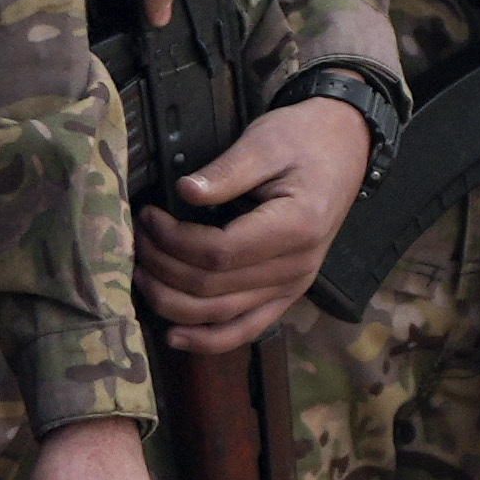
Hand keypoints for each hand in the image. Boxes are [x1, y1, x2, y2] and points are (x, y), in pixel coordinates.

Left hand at [138, 97, 363, 347]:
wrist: (343, 148)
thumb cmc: (302, 140)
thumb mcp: (264, 143)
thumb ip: (226, 172)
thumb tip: (186, 191)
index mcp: (295, 227)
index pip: (219, 253)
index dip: (174, 241)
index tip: (148, 216)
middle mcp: (297, 267)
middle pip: (214, 287)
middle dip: (164, 267)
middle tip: (136, 239)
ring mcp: (293, 286)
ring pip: (222, 315)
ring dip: (173, 302)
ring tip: (141, 275)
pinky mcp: (286, 294)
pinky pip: (246, 328)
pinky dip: (209, 339)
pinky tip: (175, 336)